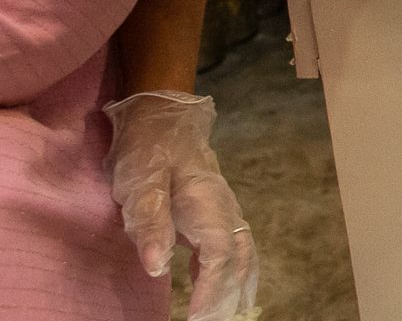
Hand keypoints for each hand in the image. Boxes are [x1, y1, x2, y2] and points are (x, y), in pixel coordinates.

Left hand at [104, 92, 258, 320]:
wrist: (163, 118)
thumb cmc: (148, 151)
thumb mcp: (140, 183)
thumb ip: (150, 222)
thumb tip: (157, 267)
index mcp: (207, 204)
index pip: (220, 253)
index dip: (212, 287)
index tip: (196, 316)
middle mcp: (224, 210)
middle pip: (239, 258)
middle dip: (229, 295)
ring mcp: (224, 212)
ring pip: (243, 254)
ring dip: (237, 287)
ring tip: (226, 316)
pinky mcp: (215, 215)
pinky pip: (233, 248)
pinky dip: (232, 274)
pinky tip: (216, 292)